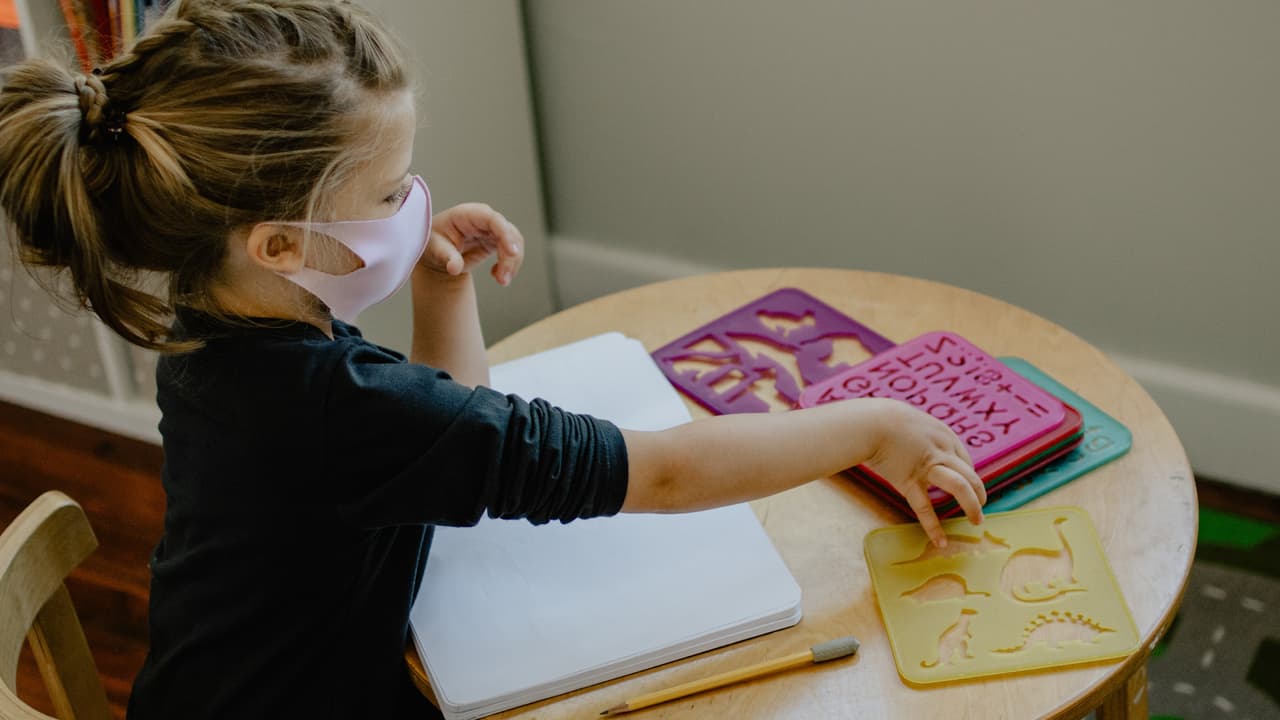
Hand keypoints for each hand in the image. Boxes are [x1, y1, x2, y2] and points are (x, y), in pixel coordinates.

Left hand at [420, 203, 524, 285]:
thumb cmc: (433, 244)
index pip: (493, 219)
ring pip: (514, 243)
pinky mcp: (496, 241)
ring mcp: (492, 230)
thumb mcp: (434, 249)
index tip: (512, 252)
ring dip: (512, 263)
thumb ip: (446, 257)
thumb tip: (454, 268)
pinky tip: (496, 275)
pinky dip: (509, 266)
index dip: (505, 234)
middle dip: (510, 257)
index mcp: (468, 214)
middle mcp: (484, 220)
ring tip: (502, 281)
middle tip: (503, 280)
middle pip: (508, 233)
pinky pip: (511, 252)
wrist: (435, 253)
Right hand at [861, 400, 985, 546]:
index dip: (970, 475)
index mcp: (944, 435)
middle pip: (970, 474)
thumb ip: (924, 436)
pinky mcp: (909, 481)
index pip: (966, 459)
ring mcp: (927, 467)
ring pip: (960, 486)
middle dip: (979, 493)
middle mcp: (942, 450)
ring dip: (972, 505)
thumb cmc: (884, 419)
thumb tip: (923, 445)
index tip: (968, 487)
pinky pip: (925, 507)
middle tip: (982, 507)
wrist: (868, 422)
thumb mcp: (913, 421)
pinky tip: (941, 541)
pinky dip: (933, 526)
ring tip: (977, 522)